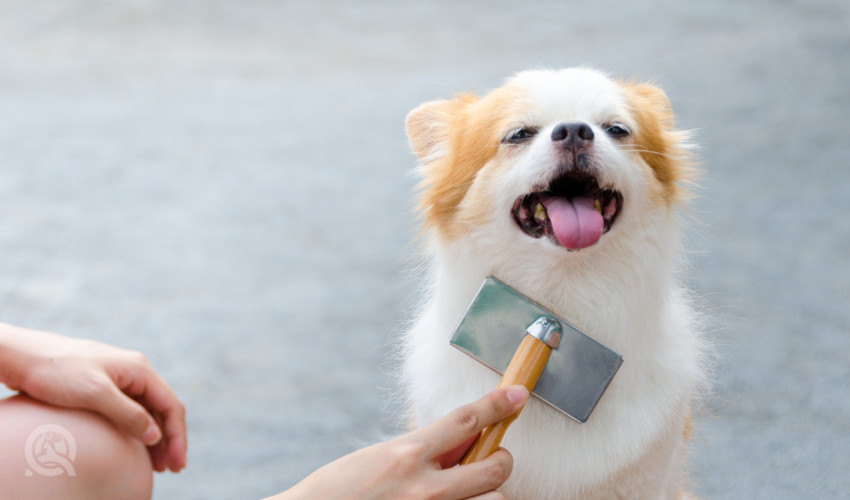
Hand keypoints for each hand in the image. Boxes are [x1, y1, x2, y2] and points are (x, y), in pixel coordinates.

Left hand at [0, 323, 186, 471]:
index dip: (177, 437)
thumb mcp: (94, 393)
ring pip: (147, 411)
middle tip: (171, 468)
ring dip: (155, 437)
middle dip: (170, 440)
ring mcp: (120, 379)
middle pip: (162, 409)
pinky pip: (130, 411)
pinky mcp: (104, 386)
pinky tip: (134, 447)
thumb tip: (155, 436)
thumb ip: (128, 414)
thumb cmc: (57, 371)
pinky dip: (137, 430)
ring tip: (156, 464)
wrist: (23, 356)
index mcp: (140, 370)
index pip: (171, 406)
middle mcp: (135, 373)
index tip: (177, 463)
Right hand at [275, 385, 528, 499]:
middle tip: (494, 459)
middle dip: (502, 460)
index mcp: (407, 454)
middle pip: (494, 467)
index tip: (517, 394)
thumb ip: (421, 450)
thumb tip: (462, 442)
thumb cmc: (339, 490)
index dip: (497, 404)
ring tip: (468, 490)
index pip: (466, 420)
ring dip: (486, 495)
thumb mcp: (378, 458)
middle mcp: (424, 487)